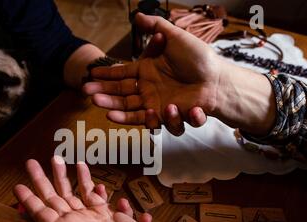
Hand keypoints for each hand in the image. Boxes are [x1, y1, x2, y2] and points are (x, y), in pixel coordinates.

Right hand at [83, 13, 275, 136]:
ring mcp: (156, 103)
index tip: (90, 76)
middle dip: (103, 95)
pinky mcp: (165, 116)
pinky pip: (149, 121)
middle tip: (89, 95)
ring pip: (130, 109)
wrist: (217, 79)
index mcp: (147, 70)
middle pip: (121, 94)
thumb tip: (137, 14)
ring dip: (115, 110)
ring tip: (103, 109)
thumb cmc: (198, 58)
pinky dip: (140, 120)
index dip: (106, 76)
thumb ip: (155, 26)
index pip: (121, 74)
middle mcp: (148, 88)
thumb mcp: (175, 37)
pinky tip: (147, 113)